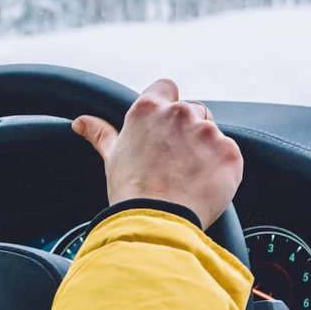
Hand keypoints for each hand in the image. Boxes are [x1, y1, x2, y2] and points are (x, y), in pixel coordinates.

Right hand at [72, 78, 243, 229]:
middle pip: (193, 111)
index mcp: (149, 109)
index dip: (168, 105)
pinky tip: (204, 185)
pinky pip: (230, 155)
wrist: (155, 222)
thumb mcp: (112, 157)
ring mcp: (207, 132)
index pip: (167, 88)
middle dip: (189, 132)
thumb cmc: (130, 192)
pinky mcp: (229, 153)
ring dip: (206, 150)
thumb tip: (81, 122)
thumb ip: (101, 133)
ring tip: (188, 177)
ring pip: (213, 133)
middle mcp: (180, 113)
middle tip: (176, 162)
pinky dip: (222, 168)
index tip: (165, 127)